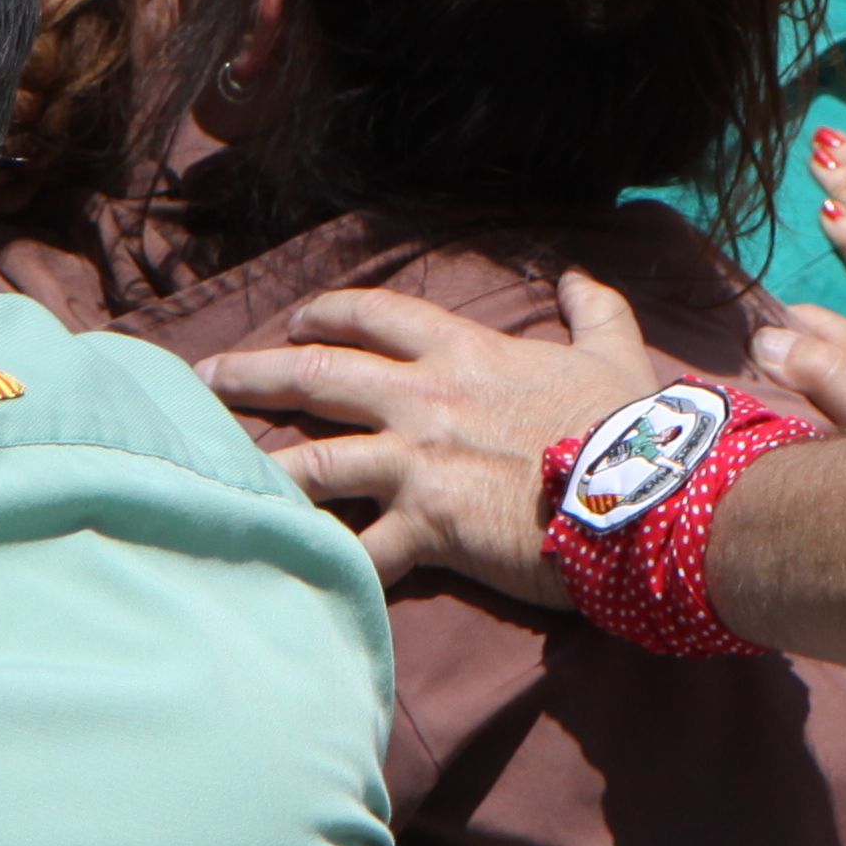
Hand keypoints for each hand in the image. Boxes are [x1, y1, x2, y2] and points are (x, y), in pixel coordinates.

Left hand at [207, 270, 663, 594]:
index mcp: (463, 351)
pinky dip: (318, 562)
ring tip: (209, 471)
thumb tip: (575, 274)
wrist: (639, 488)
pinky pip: (357, 551)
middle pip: (318, 375)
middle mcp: (424, 398)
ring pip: (314, 459)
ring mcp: (416, 463)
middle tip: (205, 378)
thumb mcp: (613, 350)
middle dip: (255, 373)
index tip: (296, 319)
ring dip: (259, 463)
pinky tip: (277, 572)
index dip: (329, 311)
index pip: (377, 314)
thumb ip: (593, 306)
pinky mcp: (425, 527)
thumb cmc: (626, 422)